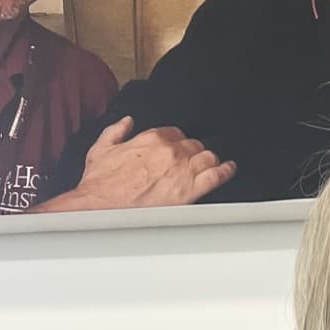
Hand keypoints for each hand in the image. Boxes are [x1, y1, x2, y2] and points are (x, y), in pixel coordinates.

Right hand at [37, 115, 235, 211]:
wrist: (100, 206)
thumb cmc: (100, 183)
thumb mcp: (102, 148)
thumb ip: (117, 131)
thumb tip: (127, 123)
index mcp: (151, 139)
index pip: (175, 134)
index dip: (178, 142)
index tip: (178, 148)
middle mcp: (170, 152)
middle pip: (194, 146)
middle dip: (194, 152)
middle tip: (193, 161)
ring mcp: (182, 171)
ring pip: (207, 158)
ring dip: (210, 160)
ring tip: (213, 164)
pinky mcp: (190, 191)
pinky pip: (216, 176)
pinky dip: (226, 171)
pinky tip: (228, 170)